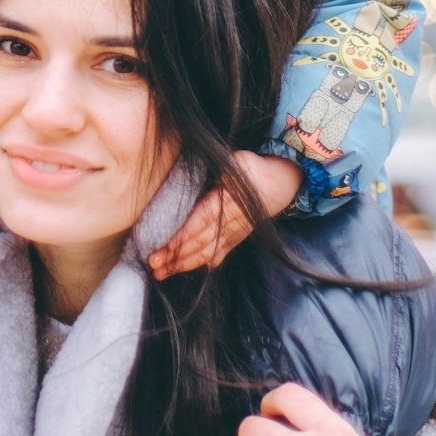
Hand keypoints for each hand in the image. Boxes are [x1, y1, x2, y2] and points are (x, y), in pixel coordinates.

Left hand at [149, 152, 302, 277]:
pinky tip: (190, 269)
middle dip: (176, 256)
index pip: (200, 223)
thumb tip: (199, 173)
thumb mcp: (236, 162)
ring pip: (208, 252)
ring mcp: (235, 232)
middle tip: (153, 265)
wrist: (281, 182)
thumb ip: (220, 171)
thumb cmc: (252, 168)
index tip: (162, 249)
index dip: (181, 238)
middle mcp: (231, 222)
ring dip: (185, 264)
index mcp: (227, 202)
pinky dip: (205, 262)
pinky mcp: (238, 236)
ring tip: (163, 272)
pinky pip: (220, 252)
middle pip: (200, 242)